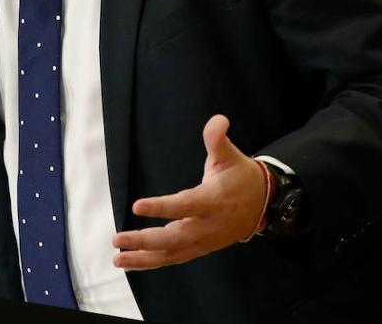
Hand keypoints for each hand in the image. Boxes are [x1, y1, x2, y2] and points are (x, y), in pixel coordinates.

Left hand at [112, 114, 267, 270]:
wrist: (264, 204)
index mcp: (213, 200)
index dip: (161, 207)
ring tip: (118, 258)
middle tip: (117, 239)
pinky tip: (131, 262)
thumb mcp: (230, 155)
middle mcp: (207, 225)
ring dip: (144, 258)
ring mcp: (204, 240)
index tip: (137, 206)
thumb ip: (218, 139)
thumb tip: (217, 120)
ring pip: (173, 253)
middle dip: (145, 240)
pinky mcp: (201, 248)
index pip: (184, 205)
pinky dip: (154, 262)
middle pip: (175, 237)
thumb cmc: (240, 176)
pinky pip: (176, 258)